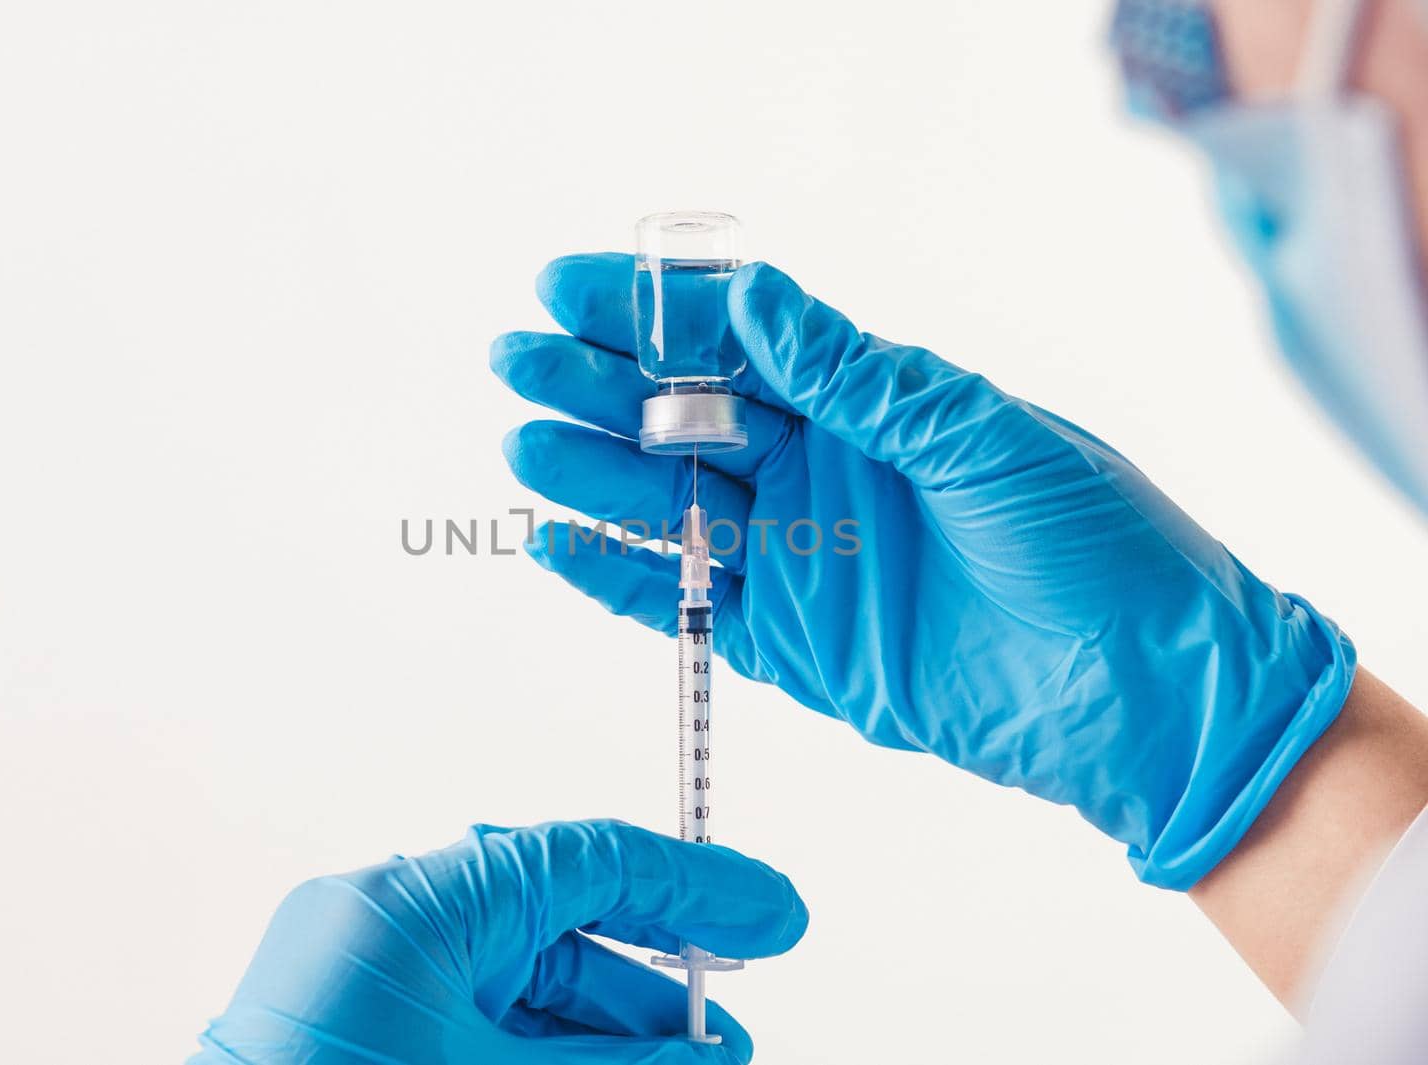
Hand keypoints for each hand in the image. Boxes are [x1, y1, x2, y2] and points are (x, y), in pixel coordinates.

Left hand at [189, 820, 806, 1064]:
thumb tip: (698, 1057)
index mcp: (411, 905)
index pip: (583, 861)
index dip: (693, 883)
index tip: (770, 911)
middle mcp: (393, 923)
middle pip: (564, 912)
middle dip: (665, 953)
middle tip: (754, 968)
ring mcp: (380, 974)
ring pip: (532, 976)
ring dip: (623, 1018)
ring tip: (706, 1054)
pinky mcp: (376, 1021)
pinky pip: (490, 1014)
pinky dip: (562, 1041)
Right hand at [492, 255, 1354, 889]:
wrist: (1148, 699)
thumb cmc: (1100, 547)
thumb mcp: (980, 438)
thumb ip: (859, 379)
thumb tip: (758, 303)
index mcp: (871, 406)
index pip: (740, 342)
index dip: (653, 313)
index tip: (574, 287)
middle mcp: (824, 474)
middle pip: (687, 419)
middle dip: (601, 386)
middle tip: (522, 357)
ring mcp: (803, 560)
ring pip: (673, 507)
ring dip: (596, 475)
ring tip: (526, 441)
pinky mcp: (795, 646)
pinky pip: (686, 604)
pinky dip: (621, 577)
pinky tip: (559, 541)